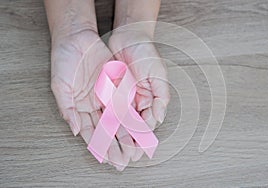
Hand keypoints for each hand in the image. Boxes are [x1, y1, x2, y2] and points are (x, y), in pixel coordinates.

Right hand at [50, 29, 140, 170]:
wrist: (77, 38)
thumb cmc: (64, 60)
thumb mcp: (60, 86)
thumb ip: (67, 109)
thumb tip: (74, 130)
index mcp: (80, 106)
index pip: (90, 131)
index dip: (98, 146)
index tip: (107, 159)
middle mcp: (95, 103)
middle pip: (107, 129)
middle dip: (115, 145)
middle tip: (123, 160)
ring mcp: (107, 95)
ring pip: (119, 118)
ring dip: (126, 134)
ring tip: (134, 148)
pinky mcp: (117, 85)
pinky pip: (126, 102)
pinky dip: (132, 115)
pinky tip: (138, 127)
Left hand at [108, 30, 169, 152]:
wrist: (128, 36)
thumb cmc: (146, 53)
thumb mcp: (159, 72)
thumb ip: (161, 95)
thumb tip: (159, 116)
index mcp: (150, 98)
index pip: (146, 122)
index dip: (142, 137)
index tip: (137, 149)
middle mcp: (136, 100)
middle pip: (132, 126)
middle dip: (128, 142)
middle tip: (123, 158)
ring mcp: (123, 96)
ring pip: (119, 121)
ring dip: (116, 137)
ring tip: (112, 151)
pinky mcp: (110, 91)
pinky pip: (107, 109)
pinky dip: (105, 122)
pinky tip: (102, 132)